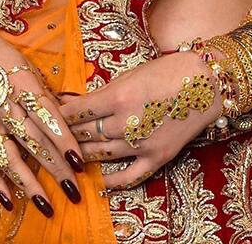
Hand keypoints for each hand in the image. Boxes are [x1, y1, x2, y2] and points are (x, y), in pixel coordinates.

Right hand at [0, 30, 84, 214]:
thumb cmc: (0, 56)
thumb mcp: (27, 67)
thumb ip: (45, 95)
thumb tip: (70, 115)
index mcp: (23, 85)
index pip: (47, 116)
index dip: (64, 140)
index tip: (79, 162)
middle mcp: (3, 104)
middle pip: (32, 141)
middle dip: (54, 168)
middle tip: (73, 191)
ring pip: (8, 156)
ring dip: (28, 182)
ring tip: (46, 204)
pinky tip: (10, 199)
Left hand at [59, 52, 220, 191]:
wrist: (205, 83)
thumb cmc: (167, 70)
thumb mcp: (130, 74)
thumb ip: (103, 92)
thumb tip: (76, 102)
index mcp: (116, 98)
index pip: (75, 112)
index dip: (57, 115)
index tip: (45, 117)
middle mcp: (124, 124)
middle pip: (83, 134)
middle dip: (64, 134)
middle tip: (50, 137)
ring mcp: (140, 144)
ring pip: (99, 154)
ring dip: (81, 155)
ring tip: (66, 156)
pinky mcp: (156, 158)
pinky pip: (128, 177)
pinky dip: (110, 182)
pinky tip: (97, 182)